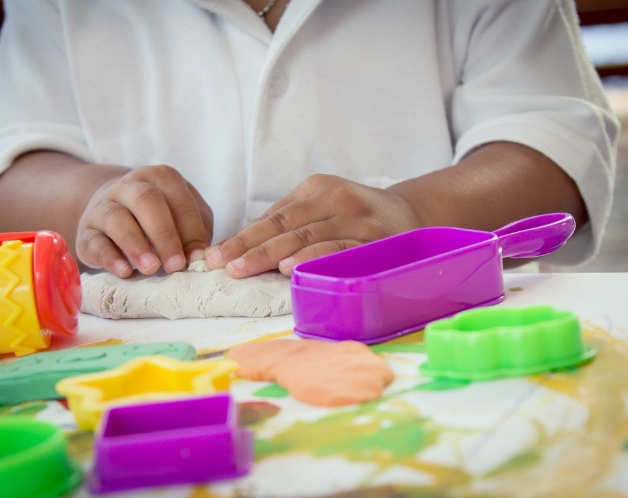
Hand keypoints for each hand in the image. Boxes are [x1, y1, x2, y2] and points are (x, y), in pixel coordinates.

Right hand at [76, 165, 212, 277]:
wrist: (112, 212)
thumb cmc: (160, 218)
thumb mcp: (183, 219)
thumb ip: (195, 233)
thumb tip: (200, 257)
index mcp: (161, 178)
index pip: (178, 200)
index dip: (190, 230)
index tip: (196, 258)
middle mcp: (130, 186)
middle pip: (147, 201)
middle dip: (164, 235)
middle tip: (176, 265)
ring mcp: (104, 206)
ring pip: (116, 218)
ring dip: (136, 244)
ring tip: (151, 268)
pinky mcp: (86, 231)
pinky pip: (94, 241)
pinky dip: (109, 257)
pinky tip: (124, 271)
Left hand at [204, 174, 424, 277]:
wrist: (412, 214)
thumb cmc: (357, 215)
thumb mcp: (323, 206)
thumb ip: (290, 222)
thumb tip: (244, 247)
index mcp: (316, 188)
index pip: (272, 216)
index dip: (242, 237)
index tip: (215, 257)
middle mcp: (335, 199)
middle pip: (285, 226)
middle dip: (250, 248)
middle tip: (224, 266)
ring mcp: (356, 219)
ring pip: (308, 238)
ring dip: (274, 254)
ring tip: (245, 268)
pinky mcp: (374, 240)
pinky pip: (339, 250)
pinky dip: (313, 259)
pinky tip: (291, 269)